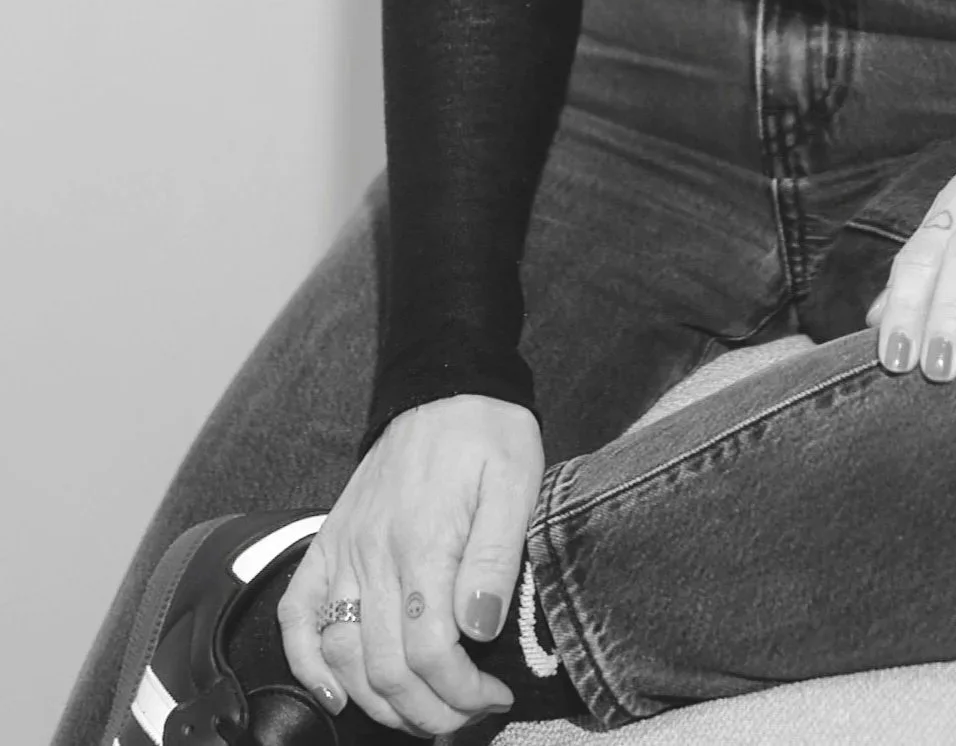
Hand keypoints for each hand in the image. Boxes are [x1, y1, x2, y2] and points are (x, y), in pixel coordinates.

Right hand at [277, 393, 545, 731]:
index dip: (462, 693)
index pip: (431, 652)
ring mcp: (344, 551)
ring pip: (342, 657)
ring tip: (423, 711)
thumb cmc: (487, 434)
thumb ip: (496, 560)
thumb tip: (479, 629)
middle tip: (467, 714)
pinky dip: (307, 664)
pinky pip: (297, 616)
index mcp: (425, 542)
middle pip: (386, 668)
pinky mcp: (327, 544)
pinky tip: (335, 692)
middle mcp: (374, 553)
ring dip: (380, 703)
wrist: (446, 383)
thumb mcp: (516, 485)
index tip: (494, 696)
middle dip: (429, 712)